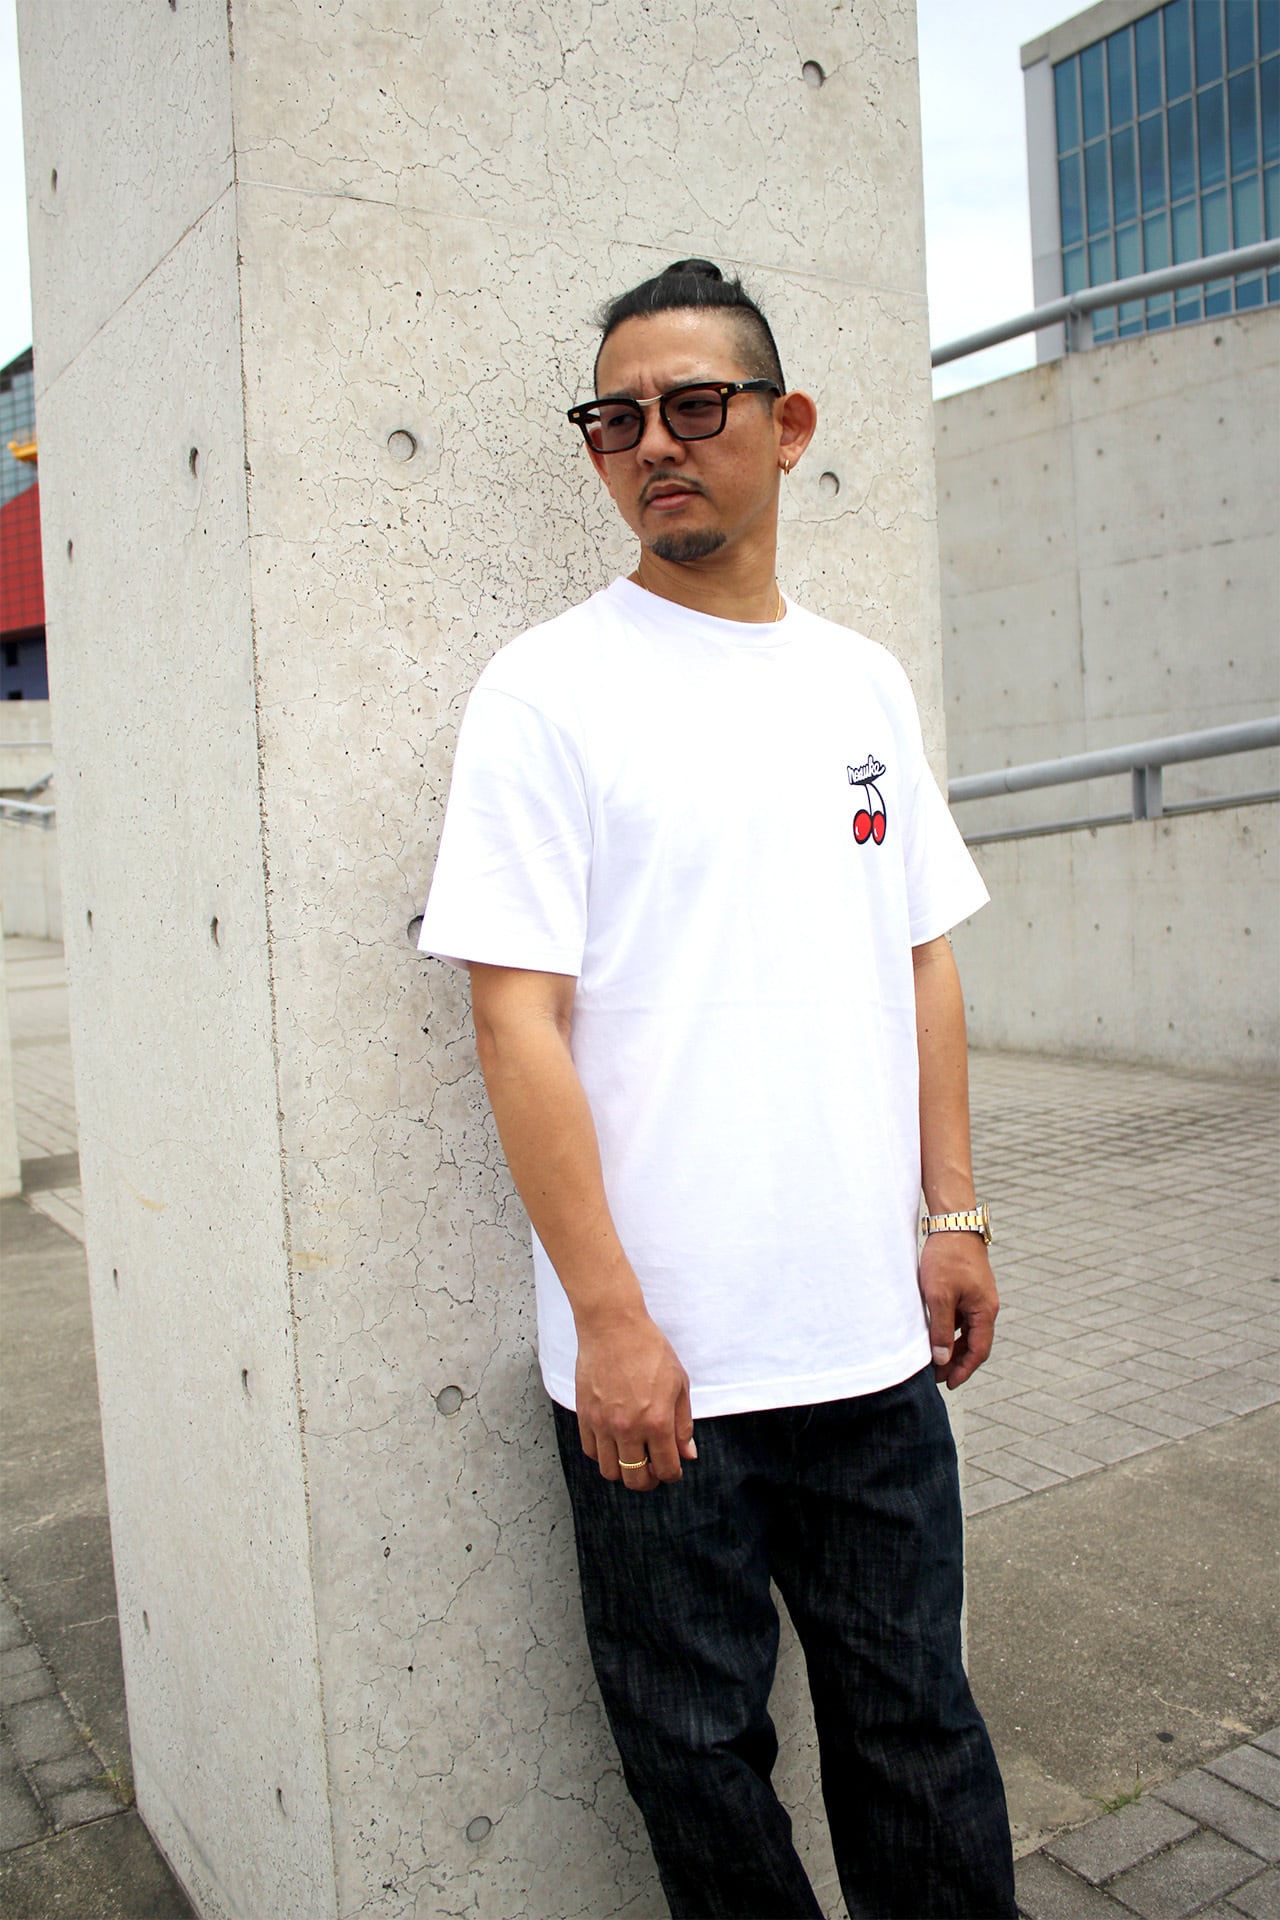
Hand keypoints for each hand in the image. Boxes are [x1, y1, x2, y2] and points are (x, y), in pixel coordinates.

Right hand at [574, 1310, 695, 1491]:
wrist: (613, 1327)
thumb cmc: (650, 1350)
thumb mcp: (679, 1383)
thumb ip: (683, 1424)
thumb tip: (687, 1454)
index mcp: (657, 1421)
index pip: (666, 1469)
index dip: (672, 1475)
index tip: (672, 1469)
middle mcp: (628, 1428)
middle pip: (636, 1479)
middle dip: (648, 1481)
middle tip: (652, 1469)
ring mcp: (603, 1423)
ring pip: (610, 1471)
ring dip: (624, 1471)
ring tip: (632, 1457)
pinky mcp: (585, 1415)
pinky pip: (591, 1451)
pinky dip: (603, 1454)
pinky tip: (614, 1442)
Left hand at [918, 1231, 998, 1389]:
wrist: (953, 1224)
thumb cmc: (946, 1259)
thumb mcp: (939, 1297)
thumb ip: (940, 1329)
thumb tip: (942, 1360)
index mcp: (985, 1311)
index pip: (978, 1350)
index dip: (964, 1370)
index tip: (949, 1385)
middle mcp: (986, 1307)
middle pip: (975, 1343)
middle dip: (958, 1362)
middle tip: (937, 1378)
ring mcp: (978, 1297)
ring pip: (968, 1331)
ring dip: (953, 1347)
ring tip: (935, 1361)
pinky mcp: (968, 1289)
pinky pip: (962, 1317)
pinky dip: (951, 1330)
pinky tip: (935, 1335)